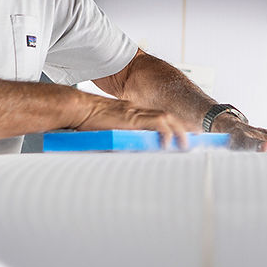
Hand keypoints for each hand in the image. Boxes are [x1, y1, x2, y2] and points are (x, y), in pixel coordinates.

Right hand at [74, 94, 192, 148]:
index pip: (156, 119)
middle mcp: (137, 110)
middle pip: (166, 117)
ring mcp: (135, 112)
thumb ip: (117, 141)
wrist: (77, 108)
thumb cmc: (85, 121)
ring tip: (184, 145)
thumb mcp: (106, 132)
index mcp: (132, 113)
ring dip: (178, 131)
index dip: (170, 128)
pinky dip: (165, 131)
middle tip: (188, 143)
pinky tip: (169, 143)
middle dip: (180, 129)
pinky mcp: (132, 117)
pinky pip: (156, 122)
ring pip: (165, 118)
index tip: (179, 138)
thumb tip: (121, 158)